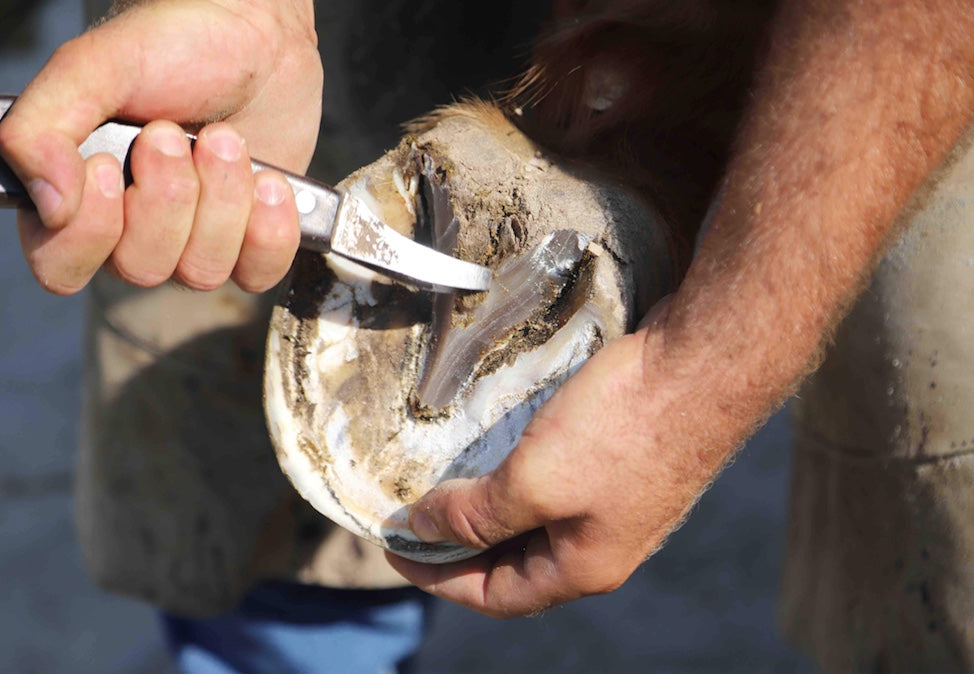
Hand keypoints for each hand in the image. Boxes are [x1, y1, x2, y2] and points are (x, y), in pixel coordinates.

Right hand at [0, 0, 321, 294]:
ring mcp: (197, 241)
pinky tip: (269, 181)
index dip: (91, 229)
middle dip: (169, 197)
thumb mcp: (92, 69)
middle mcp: (135, 229)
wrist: (258, 37)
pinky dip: (269, 230)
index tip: (108, 163)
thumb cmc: (172, 47)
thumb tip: (48, 204)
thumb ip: (41, 129)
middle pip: (141, 269)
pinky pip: (258, 274)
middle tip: (175, 134)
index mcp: (79, 196)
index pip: (62, 267)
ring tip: (224, 138)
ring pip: (202, 272)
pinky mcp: (252, 242)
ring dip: (222, 200)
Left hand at [386, 297, 731, 617]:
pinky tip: (502, 448)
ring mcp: (619, 501)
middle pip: (517, 561)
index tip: (394, 547)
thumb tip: (421, 529)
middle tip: (414, 515)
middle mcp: (604, 543)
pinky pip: (559, 483)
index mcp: (584, 567)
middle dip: (462, 544)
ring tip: (449, 482)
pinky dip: (521, 476)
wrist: (706, 361)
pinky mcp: (627, 459)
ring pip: (538, 520)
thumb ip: (476, 515)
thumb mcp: (534, 481)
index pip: (496, 596)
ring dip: (491, 508)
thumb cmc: (623, 428)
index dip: (438, 579)